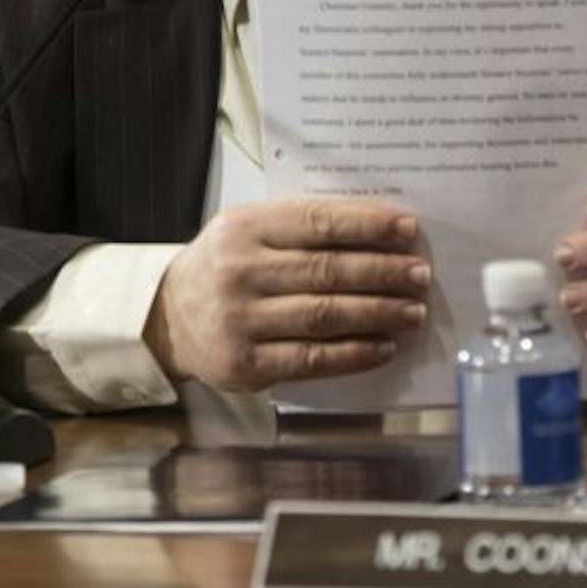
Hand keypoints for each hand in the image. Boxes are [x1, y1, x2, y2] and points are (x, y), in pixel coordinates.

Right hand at [144, 198, 430, 390]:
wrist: (166, 318)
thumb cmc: (223, 267)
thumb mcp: (247, 230)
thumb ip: (299, 227)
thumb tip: (377, 234)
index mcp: (243, 228)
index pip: (317, 221)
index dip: (368, 225)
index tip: (408, 229)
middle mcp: (239, 272)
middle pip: (327, 270)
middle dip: (383, 272)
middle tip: (420, 274)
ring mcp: (240, 321)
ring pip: (325, 315)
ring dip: (378, 313)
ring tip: (413, 311)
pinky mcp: (245, 365)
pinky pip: (312, 359)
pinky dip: (355, 353)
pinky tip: (384, 346)